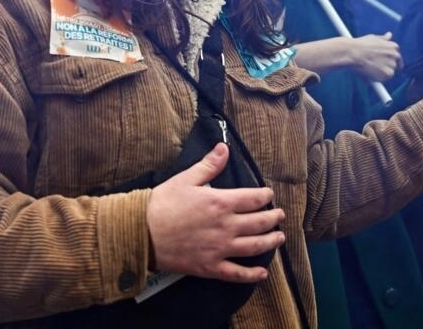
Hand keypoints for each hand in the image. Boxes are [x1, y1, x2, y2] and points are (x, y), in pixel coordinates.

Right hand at [146, 143, 284, 281]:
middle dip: (273, 218)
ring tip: (279, 238)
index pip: (253, 199)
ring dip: (271, 242)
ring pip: (255, 247)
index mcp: (221, 202)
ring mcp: (220, 249)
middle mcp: (226, 226)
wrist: (142, 232)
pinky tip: (262, 273)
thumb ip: (209, 165)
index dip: (265, 196)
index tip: (269, 195)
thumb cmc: (162, 203)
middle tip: (280, 216)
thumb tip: (224, 148)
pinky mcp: (211, 266)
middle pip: (259, 223)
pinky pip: (237, 273)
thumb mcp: (186, 179)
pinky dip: (252, 274)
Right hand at [348, 33, 401, 81]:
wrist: (352, 53)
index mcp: (393, 46)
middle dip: (387, 67)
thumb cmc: (360, 45)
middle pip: (395, 65)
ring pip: (390, 73)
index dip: (389, 60)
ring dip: (381, 73)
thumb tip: (389, 35)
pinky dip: (377, 79)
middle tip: (375, 67)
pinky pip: (384, 79)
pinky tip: (369, 73)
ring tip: (369, 69)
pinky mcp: (388, 74)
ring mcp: (392, 65)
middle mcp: (395, 55)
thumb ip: (383, 39)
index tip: (384, 62)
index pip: (397, 56)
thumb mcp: (373, 38)